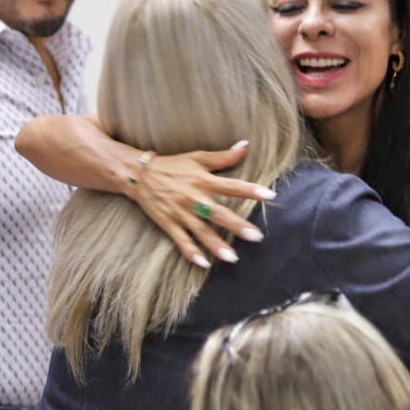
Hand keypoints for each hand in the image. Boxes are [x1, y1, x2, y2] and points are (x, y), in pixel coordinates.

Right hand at [125, 142, 276, 267]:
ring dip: (217, 245)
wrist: (139, 175)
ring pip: (201, 232)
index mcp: (204, 180)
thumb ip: (223, 156)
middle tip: (256, 236)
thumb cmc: (172, 165)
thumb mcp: (198, 157)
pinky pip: (181, 240)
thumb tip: (245, 145)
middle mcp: (194, 198)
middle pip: (219, 213)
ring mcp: (181, 213)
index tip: (270, 195)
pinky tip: (203, 263)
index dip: (251, 190)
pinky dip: (191, 252)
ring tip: (233, 258)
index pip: (232, 186)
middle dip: (237, 225)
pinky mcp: (169, 223)